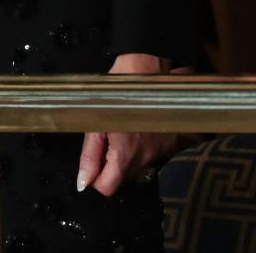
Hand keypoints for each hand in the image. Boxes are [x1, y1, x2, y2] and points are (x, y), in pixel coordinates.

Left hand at [77, 54, 179, 196]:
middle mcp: (146, 158)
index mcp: (125, 154)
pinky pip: (152, 156)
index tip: (93, 162)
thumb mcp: (96, 119)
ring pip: (137, 167)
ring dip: (127, 155)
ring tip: (123, 129)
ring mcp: (162, 152)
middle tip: (107, 137)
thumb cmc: (118, 89)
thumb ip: (90, 155)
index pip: (108, 188)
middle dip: (111, 165)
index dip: (96, 179)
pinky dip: (143, 148)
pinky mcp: (171, 144)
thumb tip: (83, 182)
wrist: (148, 68)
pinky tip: (139, 128)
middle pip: (123, 178)